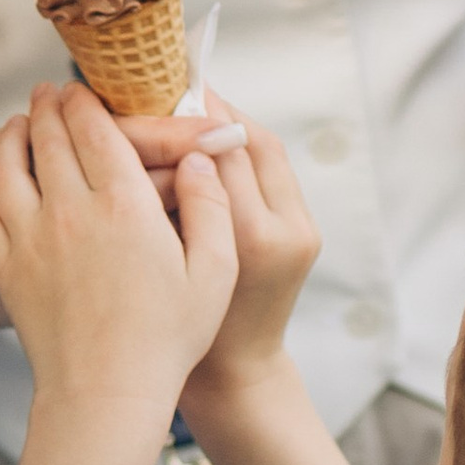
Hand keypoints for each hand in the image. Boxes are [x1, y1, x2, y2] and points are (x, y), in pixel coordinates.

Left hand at [0, 84, 234, 429]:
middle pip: (47, 134)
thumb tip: (199, 156)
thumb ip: (211, 205)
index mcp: (124, 205)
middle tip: (49, 92)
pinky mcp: (4, 265)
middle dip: (48, 105)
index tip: (84, 89)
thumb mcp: (215, 272)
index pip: (95, 127)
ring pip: (7, 162)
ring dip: (12, 134)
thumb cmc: (168, 338)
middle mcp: (70, 210)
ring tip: (20, 123)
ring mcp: (29, 237)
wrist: (104, 396)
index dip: (86, 100)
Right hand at [181, 115, 320, 413]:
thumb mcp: (167, 260)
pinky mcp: (307, 234)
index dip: (193, 115)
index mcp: (253, 239)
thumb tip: (157, 132)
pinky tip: (208, 147)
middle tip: (175, 88)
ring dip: (231, 129)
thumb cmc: (180, 331)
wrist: (235, 376)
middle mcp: (289, 230)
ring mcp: (304, 231)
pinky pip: (273, 176)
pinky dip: (243, 154)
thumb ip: (170, 202)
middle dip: (214, 114)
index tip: (158, 87)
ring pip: (267, 155)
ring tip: (190, 111)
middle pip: (253, 144)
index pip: (226, 152)